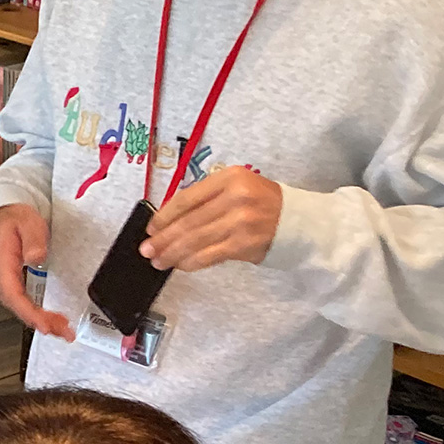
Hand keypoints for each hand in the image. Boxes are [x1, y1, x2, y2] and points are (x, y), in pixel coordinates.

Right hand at [0, 205, 72, 340]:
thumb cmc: (10, 221)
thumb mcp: (26, 222)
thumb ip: (33, 239)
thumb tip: (36, 257)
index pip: (14, 295)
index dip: (30, 314)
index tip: (46, 325)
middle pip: (17, 307)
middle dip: (42, 322)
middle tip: (65, 331)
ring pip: (18, 309)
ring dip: (40, 321)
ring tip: (62, 328)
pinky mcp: (3, 286)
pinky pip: (18, 304)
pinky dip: (34, 314)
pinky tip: (48, 319)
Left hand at [142, 166, 281, 270]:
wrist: (298, 221)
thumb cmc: (261, 204)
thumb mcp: (236, 187)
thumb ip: (206, 198)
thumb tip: (167, 221)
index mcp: (229, 177)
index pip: (186, 198)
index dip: (163, 216)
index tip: (150, 228)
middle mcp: (235, 197)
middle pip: (187, 221)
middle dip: (162, 238)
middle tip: (146, 250)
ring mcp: (240, 221)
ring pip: (194, 240)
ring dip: (172, 253)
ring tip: (157, 261)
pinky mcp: (244, 244)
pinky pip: (209, 255)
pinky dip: (190, 262)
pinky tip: (180, 265)